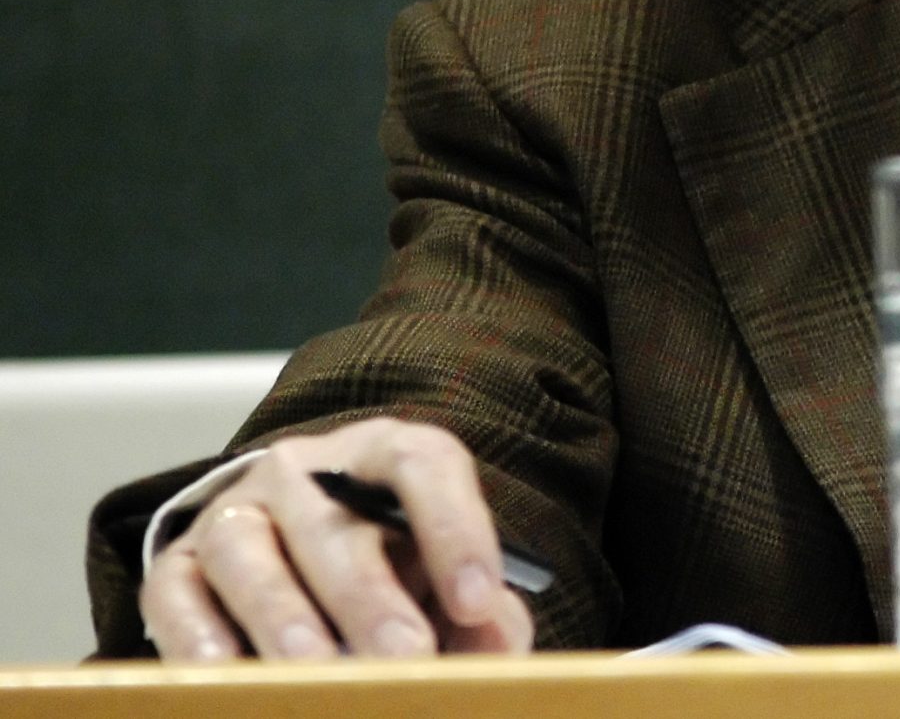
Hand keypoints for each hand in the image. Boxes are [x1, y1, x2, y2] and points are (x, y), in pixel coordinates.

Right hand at [139, 418, 535, 660]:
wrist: (295, 559)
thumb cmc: (394, 570)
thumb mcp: (444, 578)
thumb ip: (481, 610)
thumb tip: (494, 635)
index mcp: (385, 453)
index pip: (423, 465)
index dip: (455, 530)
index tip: (478, 601)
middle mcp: (304, 471)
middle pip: (333, 523)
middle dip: (370, 598)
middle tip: (404, 657)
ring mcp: (234, 512)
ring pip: (248, 550)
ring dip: (284, 615)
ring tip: (316, 669)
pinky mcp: (177, 564)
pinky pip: (176, 593)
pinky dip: (197, 636)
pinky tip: (229, 674)